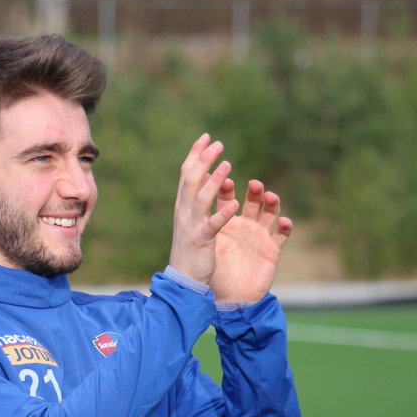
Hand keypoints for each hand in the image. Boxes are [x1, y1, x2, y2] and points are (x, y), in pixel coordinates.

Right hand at [167, 134, 239, 284]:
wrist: (182, 280)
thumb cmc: (189, 249)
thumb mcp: (191, 220)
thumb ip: (196, 201)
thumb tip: (203, 179)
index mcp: (182, 206)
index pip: (186, 174)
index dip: (195, 155)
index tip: (206, 137)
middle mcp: (183, 213)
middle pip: (191, 181)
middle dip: (204, 160)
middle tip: (218, 143)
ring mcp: (191, 226)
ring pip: (201, 199)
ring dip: (214, 181)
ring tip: (228, 164)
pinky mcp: (201, 242)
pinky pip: (212, 226)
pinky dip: (222, 214)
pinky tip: (234, 204)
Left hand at [211, 179, 292, 302]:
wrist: (227, 300)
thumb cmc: (212, 274)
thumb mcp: (206, 246)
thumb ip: (203, 225)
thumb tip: (188, 202)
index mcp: (225, 223)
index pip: (226, 197)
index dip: (227, 187)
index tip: (225, 179)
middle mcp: (244, 226)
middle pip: (252, 200)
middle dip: (254, 190)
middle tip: (253, 184)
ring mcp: (259, 236)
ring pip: (270, 212)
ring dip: (272, 203)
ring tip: (269, 196)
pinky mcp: (272, 250)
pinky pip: (282, 234)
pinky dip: (285, 226)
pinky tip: (284, 222)